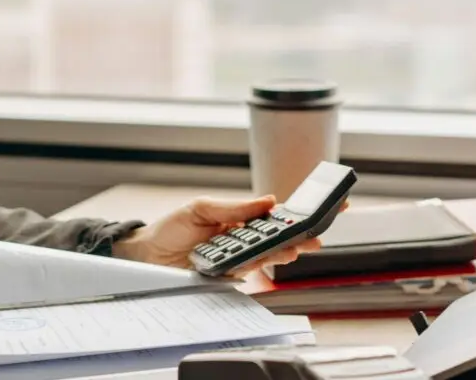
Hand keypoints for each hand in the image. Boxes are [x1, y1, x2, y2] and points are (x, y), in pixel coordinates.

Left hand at [111, 196, 336, 276]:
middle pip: (279, 238)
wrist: (147, 255)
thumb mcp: (201, 209)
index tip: (328, 204)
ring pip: (269, 256)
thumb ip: (234, 208)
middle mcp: (243, 241)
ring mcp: (238, 259)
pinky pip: (249, 270)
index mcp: (240, 220)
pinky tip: (271, 257)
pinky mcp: (228, 276)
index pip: (275, 216)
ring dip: (285, 251)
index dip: (301, 212)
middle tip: (317, 233)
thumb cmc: (171, 229)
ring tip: (298, 246)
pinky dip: (260, 263)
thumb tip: (268, 200)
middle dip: (301, 236)